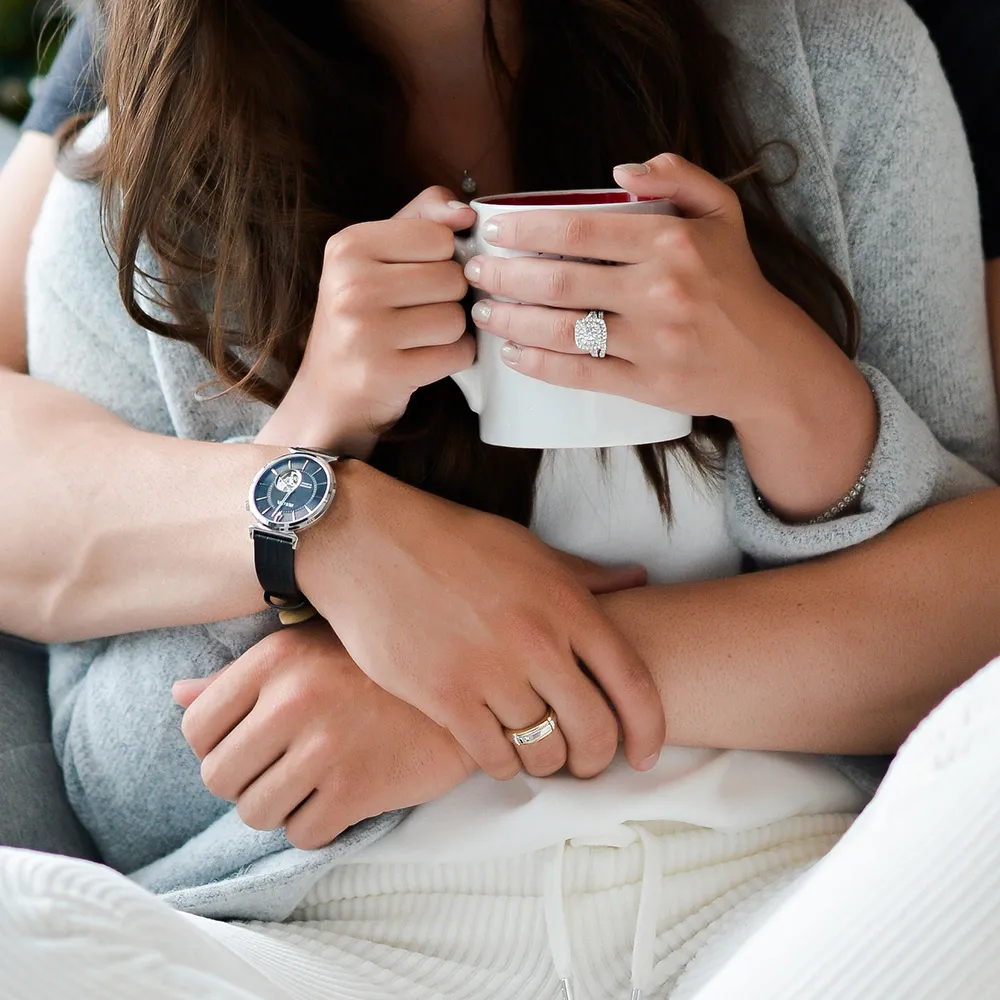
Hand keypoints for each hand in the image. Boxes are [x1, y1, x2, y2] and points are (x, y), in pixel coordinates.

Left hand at [175, 621, 476, 850]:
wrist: (461, 695)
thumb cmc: (377, 671)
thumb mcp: (309, 650)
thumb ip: (241, 676)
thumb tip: (177, 695)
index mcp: (274, 660)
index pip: (195, 729)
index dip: (216, 746)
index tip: (247, 746)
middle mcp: (293, 700)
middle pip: (219, 778)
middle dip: (244, 782)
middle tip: (279, 770)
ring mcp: (325, 747)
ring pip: (256, 813)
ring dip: (281, 807)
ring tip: (311, 783)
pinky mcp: (356, 789)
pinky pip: (303, 835)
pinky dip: (318, 826)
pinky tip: (341, 797)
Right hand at [255, 187, 476, 456]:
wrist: (330, 391)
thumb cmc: (363, 315)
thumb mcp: (377, 254)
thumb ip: (423, 217)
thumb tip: (465, 212)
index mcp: (348, 246)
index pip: (439, 236)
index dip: (441, 258)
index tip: (414, 276)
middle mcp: (351, 286)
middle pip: (452, 278)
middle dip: (448, 298)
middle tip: (416, 312)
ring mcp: (366, 332)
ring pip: (457, 318)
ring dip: (450, 331)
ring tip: (419, 336)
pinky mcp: (386, 372)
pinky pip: (457, 354)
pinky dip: (453, 358)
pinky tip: (425, 358)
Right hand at [297, 463, 665, 781]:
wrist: (370, 541)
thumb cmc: (453, 541)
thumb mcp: (529, 549)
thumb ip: (586, 576)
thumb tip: (639, 580)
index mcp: (566, 603)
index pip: (633, 683)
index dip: (649, 729)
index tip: (644, 754)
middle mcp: (536, 641)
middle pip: (594, 730)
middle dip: (597, 759)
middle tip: (586, 762)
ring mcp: (489, 672)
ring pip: (544, 751)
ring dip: (548, 764)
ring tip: (539, 754)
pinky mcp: (443, 697)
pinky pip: (493, 757)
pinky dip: (503, 765)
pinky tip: (498, 752)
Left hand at [465, 152, 876, 516]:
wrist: (769, 359)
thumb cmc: (736, 282)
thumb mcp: (723, 213)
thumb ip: (679, 176)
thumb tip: (620, 173)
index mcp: (670, 242)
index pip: (579, 232)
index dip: (526, 231)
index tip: (494, 231)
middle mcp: (658, 291)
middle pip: (558, 282)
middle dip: (503, 277)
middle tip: (474, 273)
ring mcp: (651, 342)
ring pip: (561, 330)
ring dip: (511, 322)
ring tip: (483, 314)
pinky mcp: (647, 384)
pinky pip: (581, 373)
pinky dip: (540, 366)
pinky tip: (514, 355)